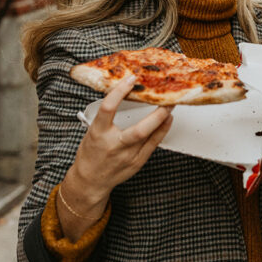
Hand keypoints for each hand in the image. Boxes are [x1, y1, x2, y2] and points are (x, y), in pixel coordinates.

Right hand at [63, 75, 172, 224]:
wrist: (90, 181)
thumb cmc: (91, 153)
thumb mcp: (92, 131)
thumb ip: (107, 116)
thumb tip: (124, 93)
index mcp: (98, 133)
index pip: (108, 108)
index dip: (119, 92)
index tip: (131, 80)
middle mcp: (114, 146)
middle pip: (139, 130)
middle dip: (156, 114)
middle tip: (165, 98)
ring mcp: (127, 156)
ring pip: (150, 137)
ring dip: (163, 119)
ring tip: (170, 105)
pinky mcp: (137, 162)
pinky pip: (154, 145)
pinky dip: (162, 130)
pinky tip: (167, 120)